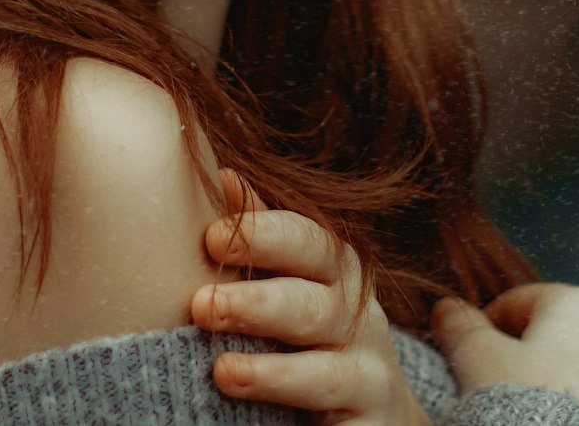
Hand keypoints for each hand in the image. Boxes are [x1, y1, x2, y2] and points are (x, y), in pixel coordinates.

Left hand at [191, 171, 429, 425]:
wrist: (377, 411)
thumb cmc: (316, 330)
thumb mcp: (298, 277)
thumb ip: (265, 234)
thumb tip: (224, 177)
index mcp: (339, 273)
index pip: (311, 243)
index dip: (265, 236)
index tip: (211, 237)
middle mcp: (360, 322)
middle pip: (316, 306)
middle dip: (260, 304)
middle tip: (201, 305)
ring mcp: (368, 379)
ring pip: (328, 373)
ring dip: (275, 373)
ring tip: (222, 372)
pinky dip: (308, 425)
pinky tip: (266, 422)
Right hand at [432, 283, 578, 424]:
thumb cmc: (525, 407)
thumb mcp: (476, 356)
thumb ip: (461, 325)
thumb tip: (449, 311)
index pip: (516, 302)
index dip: (484, 328)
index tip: (466, 354)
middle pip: (547, 340)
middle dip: (517, 361)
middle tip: (488, 387)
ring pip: (571, 379)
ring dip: (545, 392)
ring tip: (515, 418)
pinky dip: (567, 421)